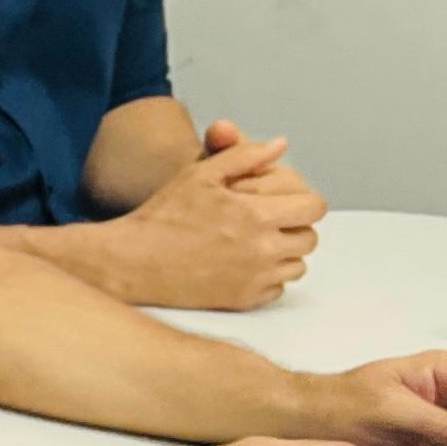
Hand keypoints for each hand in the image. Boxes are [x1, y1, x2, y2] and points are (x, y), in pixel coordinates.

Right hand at [104, 130, 322, 309]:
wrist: (132, 261)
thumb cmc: (162, 216)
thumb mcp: (200, 174)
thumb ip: (245, 155)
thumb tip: (280, 146)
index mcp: (257, 214)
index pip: (314, 208)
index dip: (305, 201)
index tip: (288, 203)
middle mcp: (262, 248)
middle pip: (309, 239)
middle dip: (295, 228)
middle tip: (269, 224)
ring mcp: (254, 277)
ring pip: (297, 266)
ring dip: (284, 254)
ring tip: (255, 244)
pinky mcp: (243, 299)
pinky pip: (277, 289)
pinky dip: (267, 278)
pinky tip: (242, 266)